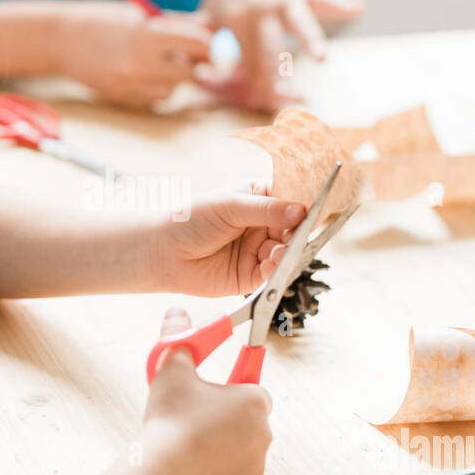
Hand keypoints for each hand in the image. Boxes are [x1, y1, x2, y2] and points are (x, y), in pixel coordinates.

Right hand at [57, 0, 213, 107]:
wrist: (61, 40)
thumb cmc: (103, 19)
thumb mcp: (139, 14)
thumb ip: (176, 21)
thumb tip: (210, 26)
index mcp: (147, 35)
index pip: (197, 44)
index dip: (209, 44)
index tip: (210, 42)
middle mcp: (140, 64)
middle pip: (190, 72)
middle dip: (193, 63)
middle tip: (187, 52)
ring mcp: (131, 85)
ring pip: (174, 90)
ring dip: (174, 77)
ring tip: (157, 60)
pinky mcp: (123, 99)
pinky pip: (155, 100)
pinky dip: (157, 88)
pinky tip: (142, 73)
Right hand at [142, 306, 272, 474]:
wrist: (161, 474)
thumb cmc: (170, 420)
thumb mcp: (171, 369)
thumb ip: (178, 337)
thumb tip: (177, 312)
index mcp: (254, 400)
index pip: (253, 387)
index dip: (233, 387)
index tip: (218, 391)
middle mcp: (264, 433)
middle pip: (248, 420)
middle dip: (227, 418)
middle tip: (196, 418)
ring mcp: (256, 467)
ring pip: (242, 449)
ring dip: (224, 446)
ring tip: (192, 445)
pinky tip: (195, 470)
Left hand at [153, 183, 305, 296]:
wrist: (163, 251)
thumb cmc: (190, 220)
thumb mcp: (229, 206)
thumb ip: (266, 209)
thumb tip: (300, 211)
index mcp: (258, 199)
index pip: (289, 201)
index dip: (301, 207)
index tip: (311, 212)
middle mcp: (261, 224)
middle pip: (292, 230)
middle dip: (297, 234)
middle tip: (297, 235)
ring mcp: (257, 250)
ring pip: (286, 252)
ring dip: (288, 253)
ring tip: (280, 251)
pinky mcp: (250, 275)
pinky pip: (272, 272)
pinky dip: (276, 269)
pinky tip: (272, 263)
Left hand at [197, 0, 363, 110]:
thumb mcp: (215, 18)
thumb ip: (211, 49)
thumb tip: (201, 78)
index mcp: (231, 21)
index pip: (239, 61)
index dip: (246, 84)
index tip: (253, 105)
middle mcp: (257, 10)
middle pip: (266, 50)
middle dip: (270, 76)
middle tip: (275, 101)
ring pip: (297, 21)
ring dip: (310, 39)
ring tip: (322, 57)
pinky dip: (342, 2)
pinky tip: (359, 7)